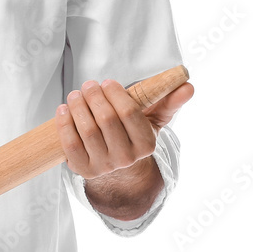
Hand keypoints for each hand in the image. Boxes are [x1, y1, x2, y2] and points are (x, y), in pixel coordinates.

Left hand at [55, 78, 193, 179]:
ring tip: (75, 94)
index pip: (129, 113)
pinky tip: (64, 109)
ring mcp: (103, 166)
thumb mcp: (153, 119)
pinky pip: (70, 144)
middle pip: (106, 120)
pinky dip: (64, 123)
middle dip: (94, 96)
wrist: (116, 165)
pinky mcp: (82, 169)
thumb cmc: (132, 132)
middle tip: (88, 84)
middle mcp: (126, 159)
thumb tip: (188, 86)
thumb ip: (169, 102)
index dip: (116, 94)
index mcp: (146, 145)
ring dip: (77, 106)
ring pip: (86, 130)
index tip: (108, 82)